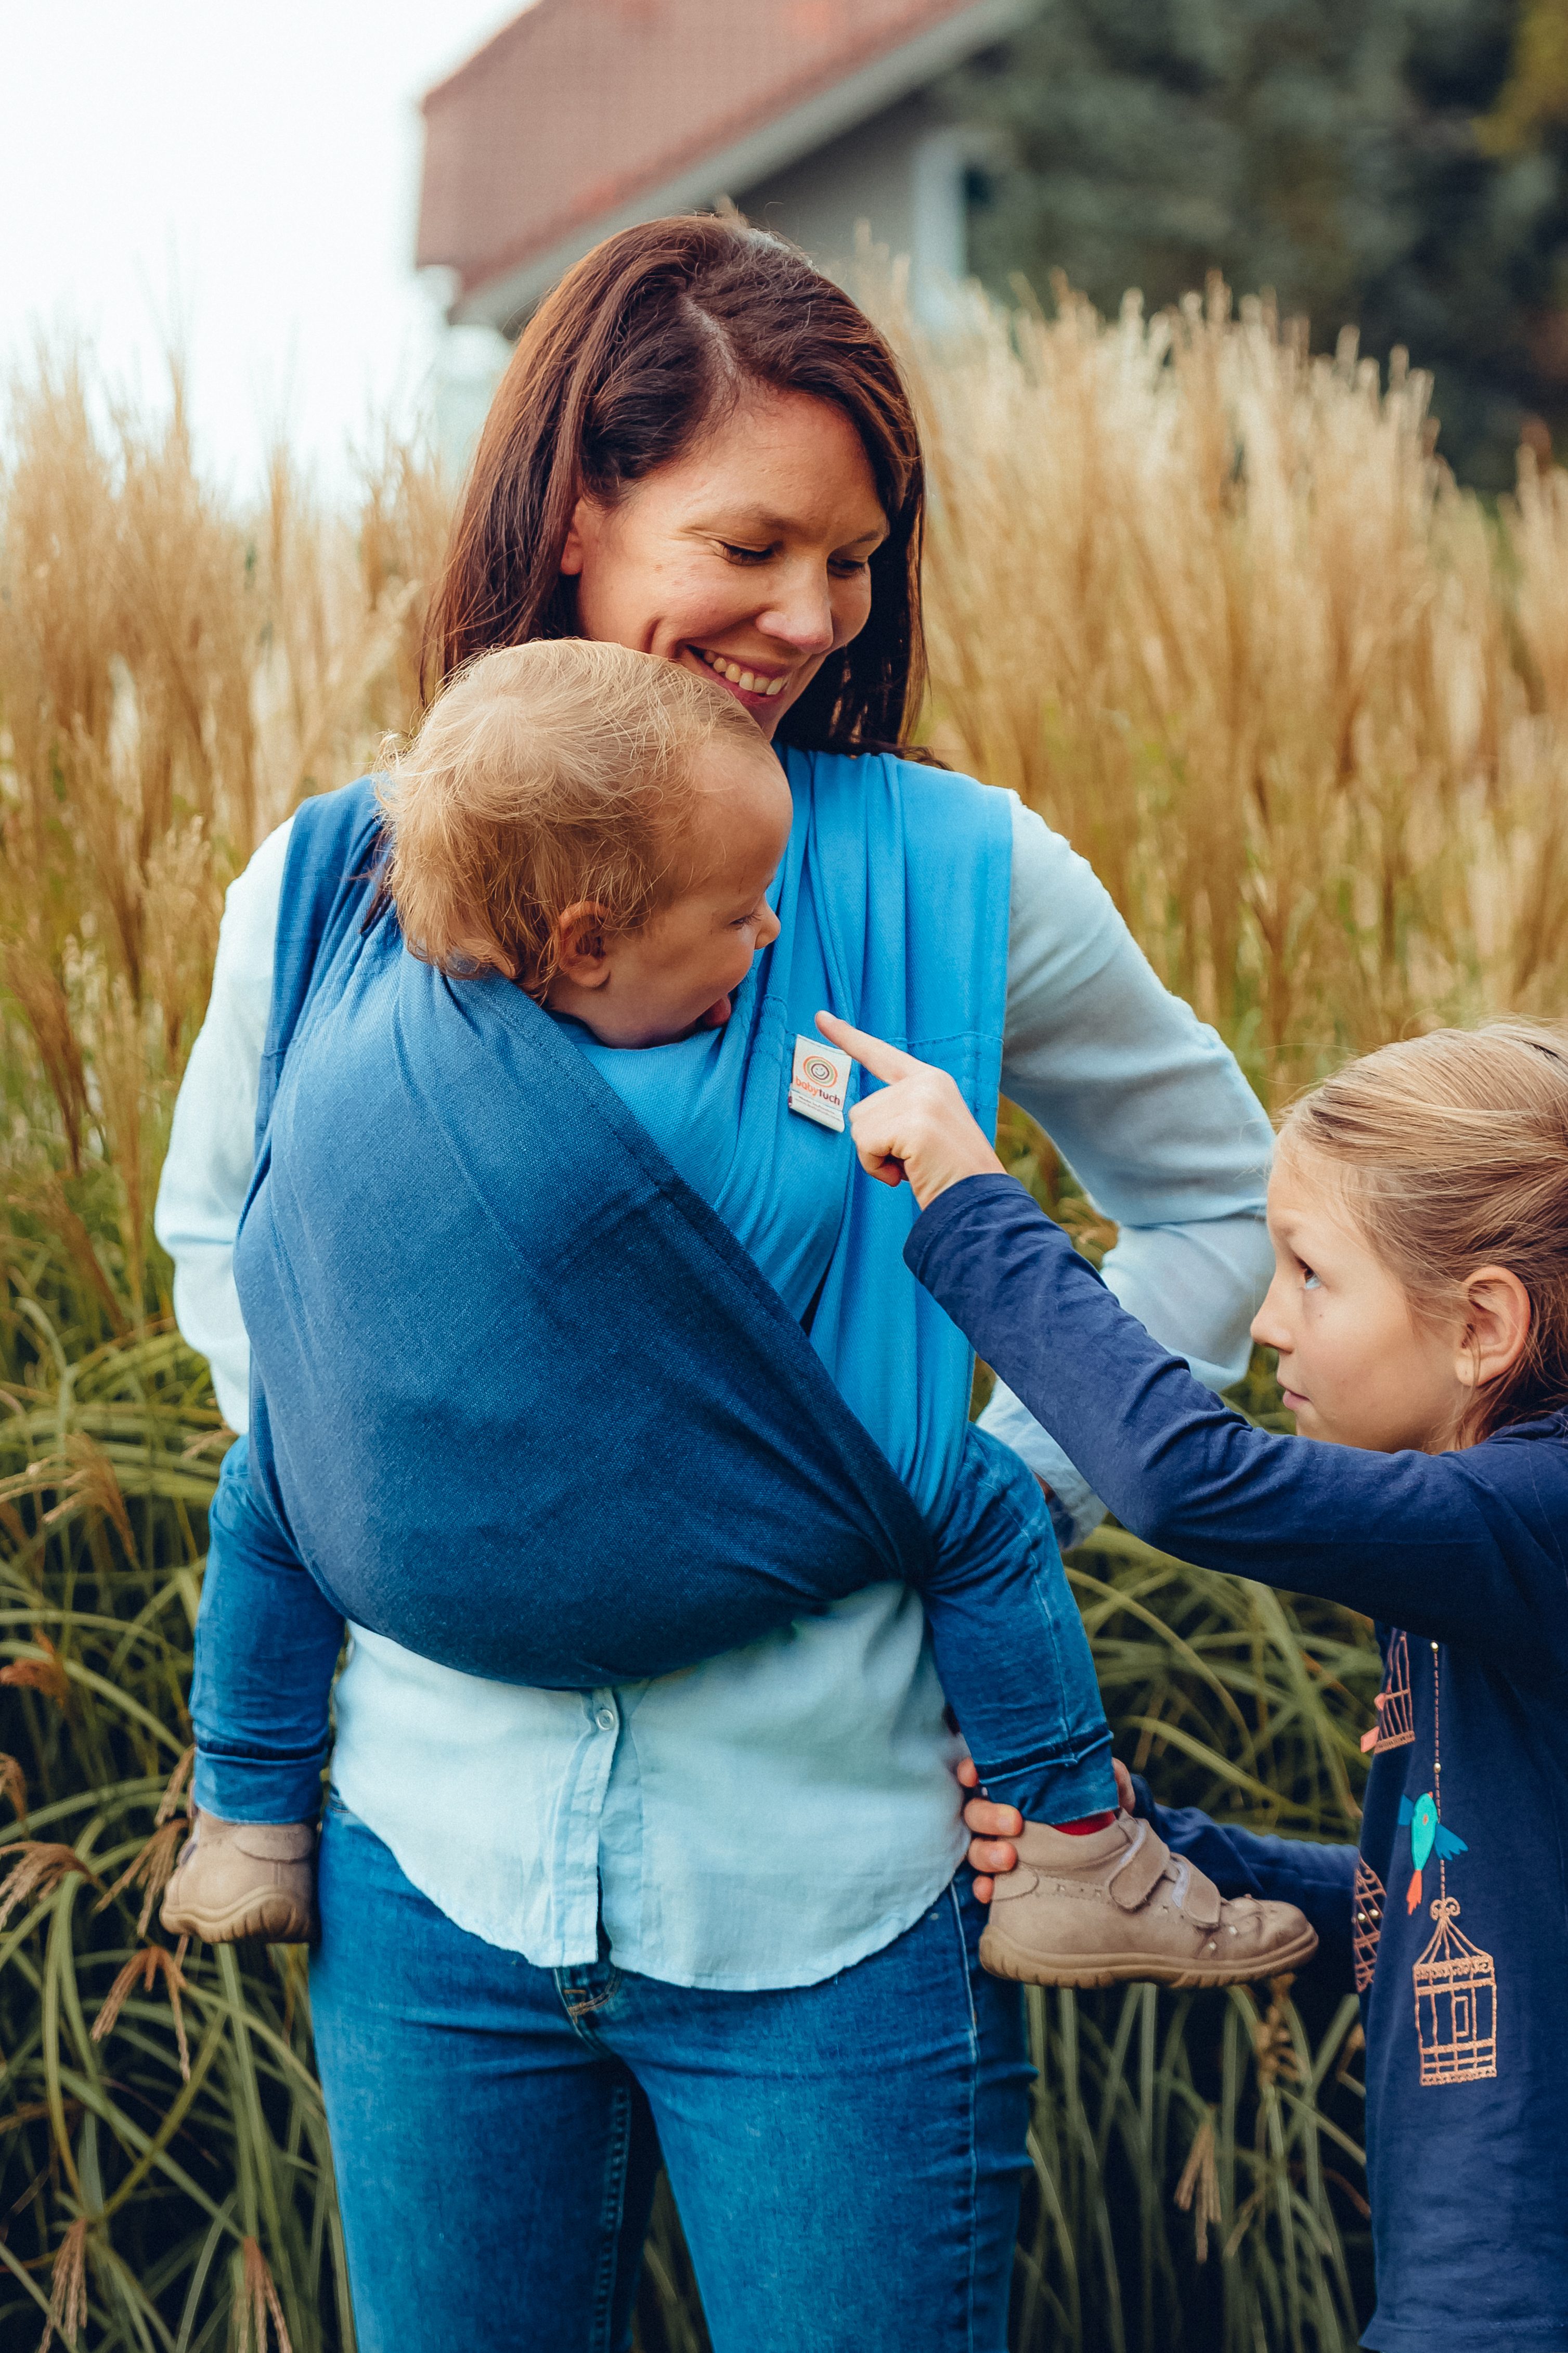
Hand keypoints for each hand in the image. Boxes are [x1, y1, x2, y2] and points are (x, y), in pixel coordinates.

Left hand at [815, 1012, 1006, 1209]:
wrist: (980, 1203)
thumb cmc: (949, 1175)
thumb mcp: (927, 1130)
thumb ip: (899, 1112)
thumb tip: (860, 1116)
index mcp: (931, 1080)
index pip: (880, 1054)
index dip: (848, 1037)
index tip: (822, 1017)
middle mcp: (926, 1081)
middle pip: (860, 1110)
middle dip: (876, 1145)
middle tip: (913, 1161)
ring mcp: (920, 1100)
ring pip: (860, 1128)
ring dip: (877, 1158)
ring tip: (914, 1167)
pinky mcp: (914, 1123)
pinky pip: (865, 1146)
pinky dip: (878, 1168)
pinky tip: (909, 1173)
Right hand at [958, 1755, 1136, 1900]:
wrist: (1112, 1862)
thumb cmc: (1101, 1819)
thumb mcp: (1109, 1798)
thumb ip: (1112, 1780)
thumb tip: (1112, 1769)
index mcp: (1019, 1790)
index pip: (983, 1774)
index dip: (972, 1771)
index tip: (974, 1776)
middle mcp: (1002, 1817)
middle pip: (976, 1812)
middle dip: (988, 1816)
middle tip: (1015, 1823)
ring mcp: (1000, 1848)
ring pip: (976, 1848)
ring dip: (986, 1852)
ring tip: (1008, 1859)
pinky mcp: (1005, 1880)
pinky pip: (984, 1884)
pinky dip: (984, 1887)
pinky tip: (991, 1892)